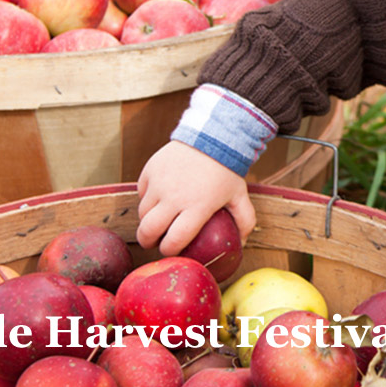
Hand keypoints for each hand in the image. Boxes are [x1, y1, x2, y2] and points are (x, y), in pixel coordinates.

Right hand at [136, 141, 256, 255]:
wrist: (211, 136)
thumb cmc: (226, 169)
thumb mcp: (239, 195)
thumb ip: (245, 220)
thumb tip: (242, 244)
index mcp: (197, 207)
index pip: (174, 240)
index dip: (169, 251)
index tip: (171, 250)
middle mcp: (174, 197)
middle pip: (148, 231)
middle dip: (148, 242)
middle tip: (154, 242)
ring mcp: (159, 183)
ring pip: (142, 213)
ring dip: (147, 221)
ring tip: (157, 221)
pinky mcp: (149, 170)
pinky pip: (141, 193)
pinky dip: (146, 199)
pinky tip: (157, 200)